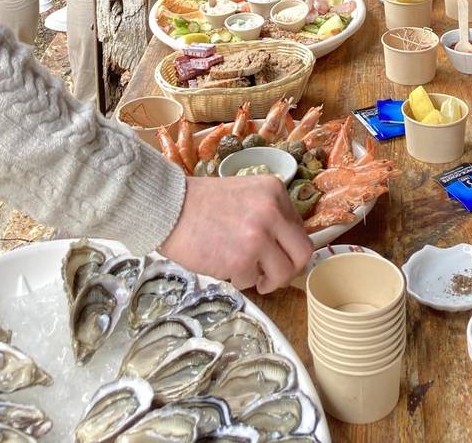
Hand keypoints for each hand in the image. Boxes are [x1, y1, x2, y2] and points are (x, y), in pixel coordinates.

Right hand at [160, 175, 311, 293]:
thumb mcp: (245, 193)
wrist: (168, 208)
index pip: (299, 229)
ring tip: (245, 272)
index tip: (279, 255)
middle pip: (302, 254)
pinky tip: (225, 266)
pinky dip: (240, 280)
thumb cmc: (200, 203)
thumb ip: (269, 213)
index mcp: (275, 191)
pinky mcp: (242, 259)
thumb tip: (287, 244)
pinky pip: (252, 281)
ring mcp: (259, 236)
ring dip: (265, 279)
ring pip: (282, 273)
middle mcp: (272, 211)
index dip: (289, 247)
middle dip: (289, 270)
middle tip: (274, 276)